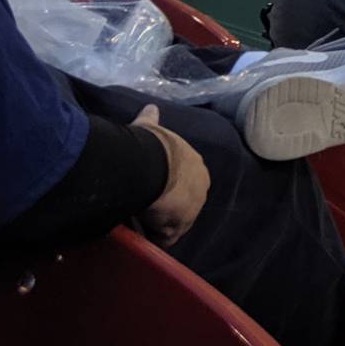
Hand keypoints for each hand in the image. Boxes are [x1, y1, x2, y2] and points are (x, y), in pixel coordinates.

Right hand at [132, 104, 208, 245]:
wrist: (149, 165)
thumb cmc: (151, 145)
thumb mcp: (151, 128)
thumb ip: (151, 120)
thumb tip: (150, 107)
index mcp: (196, 165)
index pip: (187, 180)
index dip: (171, 184)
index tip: (155, 187)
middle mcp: (201, 187)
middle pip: (184, 202)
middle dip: (169, 205)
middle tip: (148, 204)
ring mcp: (192, 210)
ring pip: (176, 222)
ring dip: (161, 222)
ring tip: (143, 219)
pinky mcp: (178, 228)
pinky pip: (166, 238)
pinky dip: (154, 237)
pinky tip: (142, 232)